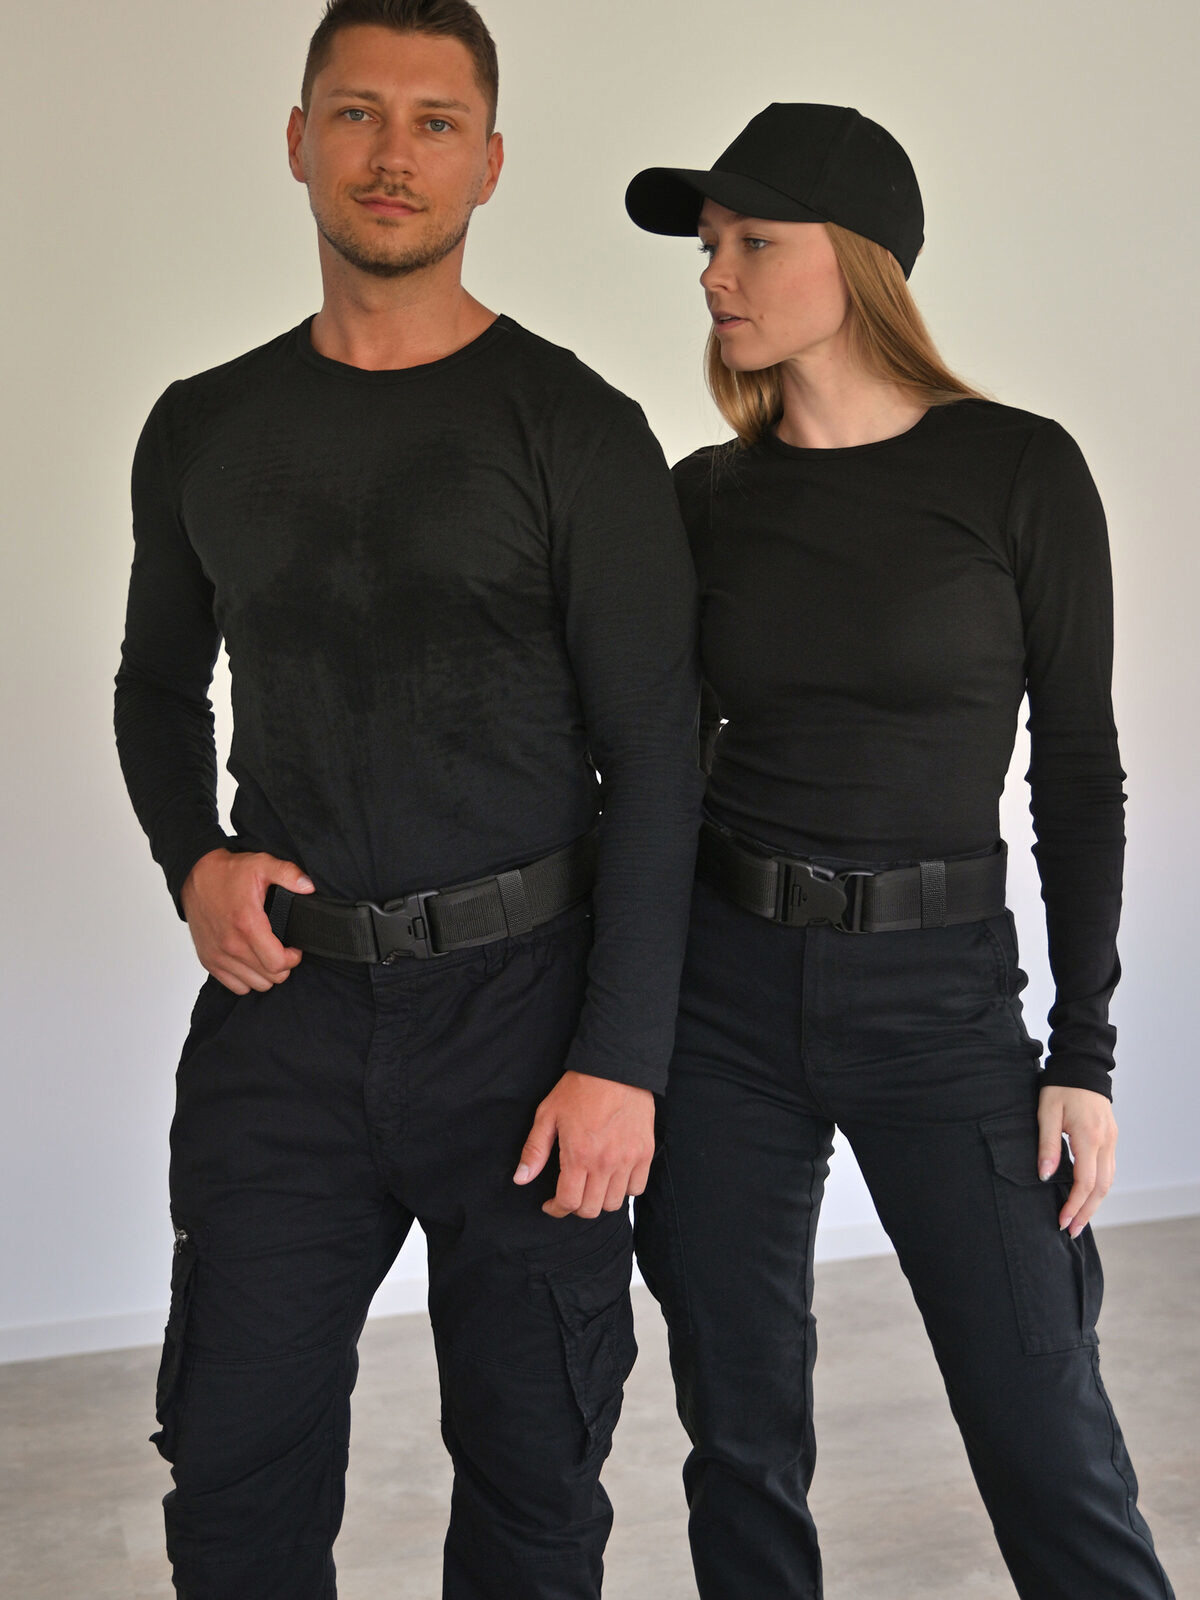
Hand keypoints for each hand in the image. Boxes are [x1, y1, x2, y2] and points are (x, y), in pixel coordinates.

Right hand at [180, 848, 314, 994]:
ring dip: (265, 973)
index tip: (294, 947)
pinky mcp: (208, 960)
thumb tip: (309, 886)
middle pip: (270, 978)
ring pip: (255, 985)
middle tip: (282, 949)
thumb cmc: (227, 873)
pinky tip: (251, 960)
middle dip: (282, 965)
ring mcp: (218, 955)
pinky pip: (235, 986)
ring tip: (267, 954)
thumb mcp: (262, 864)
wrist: (195, 875)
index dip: (293, 958)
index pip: (278, 963)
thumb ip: (288, 874)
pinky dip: (246, 978)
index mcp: (247, 925)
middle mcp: (231, 945)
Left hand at [513, 1071, 654, 1218]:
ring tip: (591, 1186)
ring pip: (615, 1203)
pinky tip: (613, 1177)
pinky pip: (637, 1188)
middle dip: (575, 1207)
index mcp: (579, 1155)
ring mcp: (628, 1159)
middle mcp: (605, 1163)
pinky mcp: (645, 1153)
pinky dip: (624, 1189)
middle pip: (591, 1209)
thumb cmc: (579, 1088)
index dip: (556, 1209)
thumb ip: (534, 1150)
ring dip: (599, 1200)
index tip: (551, 1204)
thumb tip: (521, 1179)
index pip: (569, 1202)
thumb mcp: (548, 1115)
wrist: (615, 1067)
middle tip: (569, 1194)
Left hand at [1037, 1084, 1116, 1237]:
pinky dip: (1099, 1188)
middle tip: (1071, 1231)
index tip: (1061, 1221)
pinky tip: (1087, 1197)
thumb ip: (1047, 1144)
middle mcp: (1106, 1142)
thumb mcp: (1046, 1112)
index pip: (1085, 1182)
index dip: (1074, 1205)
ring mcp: (1112, 1141)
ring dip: (1094, 1203)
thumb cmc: (1060, 1088)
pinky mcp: (1111, 1138)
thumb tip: (1045, 1175)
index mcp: (1089, 1137)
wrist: (1081, 1067)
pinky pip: (1109, 1170)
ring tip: (1079, 1220)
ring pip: (1108, 1181)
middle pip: (1101, 1188)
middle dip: (1086, 1212)